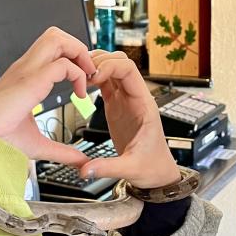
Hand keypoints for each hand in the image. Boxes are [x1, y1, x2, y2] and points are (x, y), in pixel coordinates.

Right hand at [0, 27, 95, 164]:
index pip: (52, 50)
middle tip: (88, 74)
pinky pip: (63, 64)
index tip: (84, 85)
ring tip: (86, 77)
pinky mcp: (31, 81)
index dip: (73, 60)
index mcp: (26, 77)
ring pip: (57, 38)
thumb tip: (80, 161)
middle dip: (78, 48)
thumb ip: (62, 151)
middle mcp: (26, 68)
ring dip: (78, 53)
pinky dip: (78, 74)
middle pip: (55, 35)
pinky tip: (80, 93)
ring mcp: (27, 71)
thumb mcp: (39, 144)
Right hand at [79, 51, 180, 188]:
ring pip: (112, 69)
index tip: (93, 77)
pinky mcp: (117, 106)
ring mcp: (126, 100)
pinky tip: (82, 83)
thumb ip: (108, 168)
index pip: (129, 69)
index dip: (109, 66)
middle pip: (120, 62)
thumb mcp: (130, 169)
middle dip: (100, 61)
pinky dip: (93, 78)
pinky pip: (106, 83)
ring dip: (95, 66)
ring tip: (78, 75)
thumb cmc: (152, 168)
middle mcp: (135, 98)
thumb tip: (86, 170)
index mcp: (144, 105)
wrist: (157, 173)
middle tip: (81, 73)